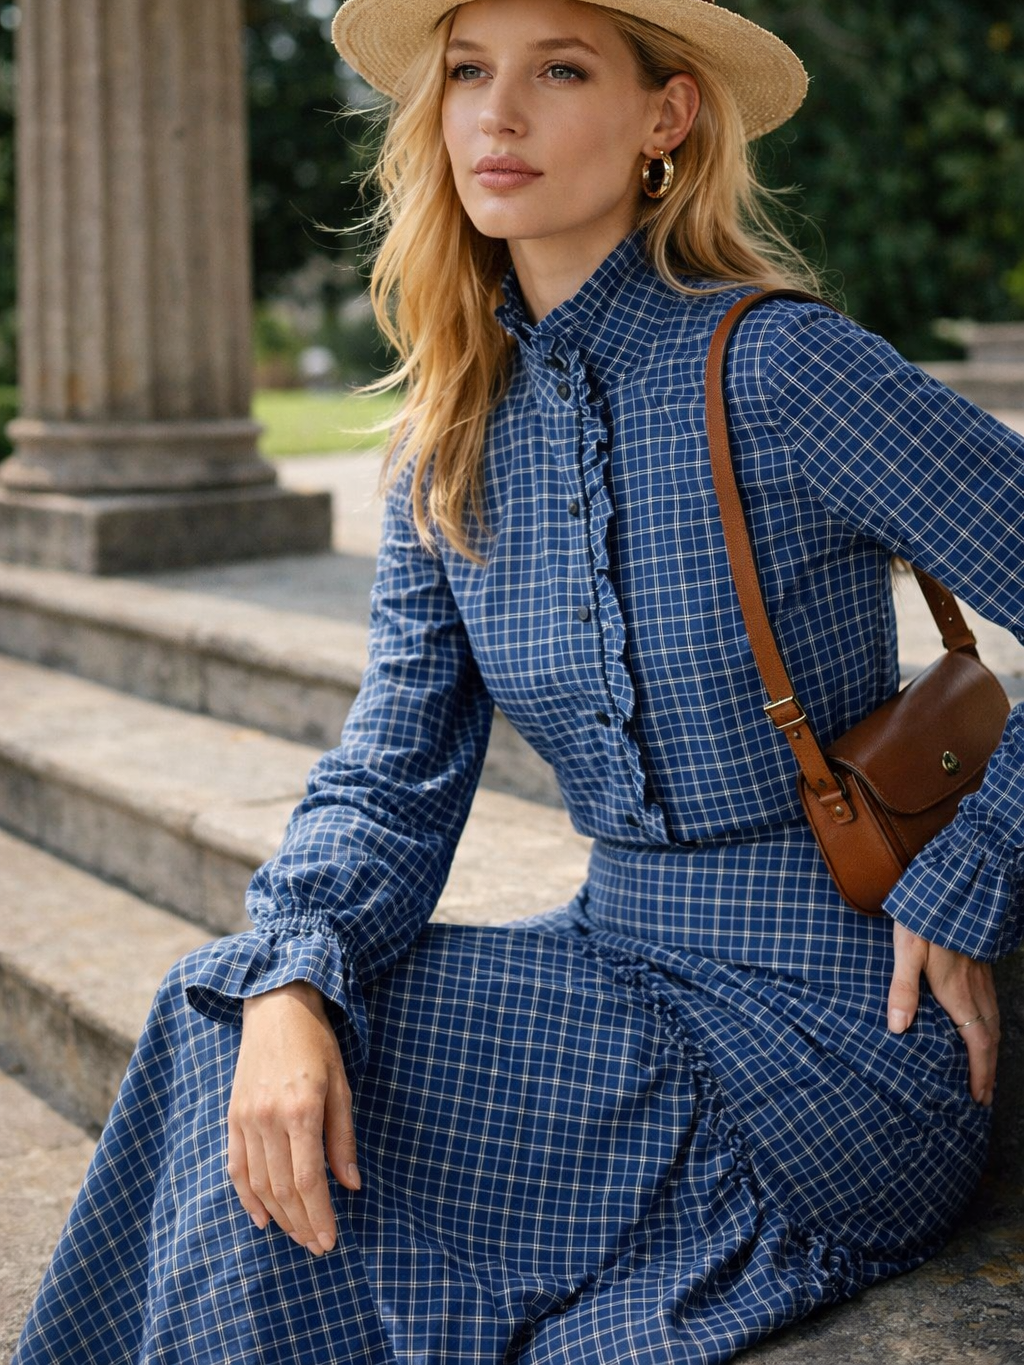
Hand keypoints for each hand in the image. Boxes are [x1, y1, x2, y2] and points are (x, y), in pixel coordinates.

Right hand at [227, 982, 360, 1255]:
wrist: (275, 1007)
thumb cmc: (316, 1043)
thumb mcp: (341, 1085)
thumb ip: (342, 1137)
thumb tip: (351, 1184)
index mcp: (301, 1109)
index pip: (308, 1180)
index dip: (319, 1215)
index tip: (330, 1240)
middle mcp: (269, 1119)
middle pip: (283, 1188)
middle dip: (301, 1223)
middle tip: (318, 1246)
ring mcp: (246, 1119)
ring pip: (259, 1183)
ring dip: (279, 1216)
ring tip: (297, 1235)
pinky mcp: (233, 1118)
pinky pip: (237, 1167)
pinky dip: (247, 1197)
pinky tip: (262, 1219)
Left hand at [888, 922, 999, 1106]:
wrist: (954, 887)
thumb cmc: (925, 917)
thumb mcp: (906, 950)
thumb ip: (903, 988)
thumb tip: (898, 1028)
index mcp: (958, 992)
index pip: (977, 1043)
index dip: (980, 1072)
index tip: (979, 1097)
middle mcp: (975, 990)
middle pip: (989, 1038)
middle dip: (989, 1070)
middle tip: (986, 1096)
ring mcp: (982, 978)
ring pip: (994, 1022)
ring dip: (991, 1050)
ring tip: (986, 1070)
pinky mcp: (981, 966)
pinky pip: (992, 1005)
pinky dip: (990, 1027)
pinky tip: (982, 1026)